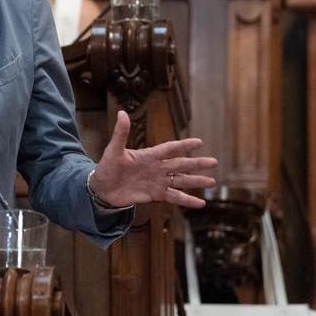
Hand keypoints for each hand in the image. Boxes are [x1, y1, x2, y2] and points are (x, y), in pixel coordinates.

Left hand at [90, 111, 217, 208]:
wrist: (101, 189)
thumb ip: (120, 133)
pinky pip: (174, 197)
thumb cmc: (106, 168)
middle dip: (197, 164)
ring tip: (212, 182)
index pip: (170, 149)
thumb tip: (122, 112)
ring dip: (195, 182)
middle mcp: (156, 168)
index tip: (199, 142)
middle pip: (181, 164)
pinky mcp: (155, 195)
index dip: (184, 145)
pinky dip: (187, 200)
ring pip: (181, 181)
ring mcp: (157, 182)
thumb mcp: (113, 150)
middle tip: (214, 162)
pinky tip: (200, 204)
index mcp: (149, 155)